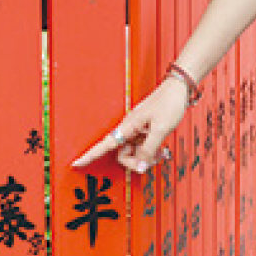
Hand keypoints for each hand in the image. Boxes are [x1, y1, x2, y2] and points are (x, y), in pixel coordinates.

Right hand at [71, 76, 189, 172]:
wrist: (179, 88)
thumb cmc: (169, 103)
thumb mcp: (160, 129)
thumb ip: (149, 150)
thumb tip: (140, 167)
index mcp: (128, 126)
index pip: (105, 144)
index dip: (90, 155)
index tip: (76, 163)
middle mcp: (130, 128)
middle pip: (123, 154)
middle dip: (136, 162)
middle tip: (152, 162)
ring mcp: (137, 129)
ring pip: (134, 152)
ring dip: (146, 157)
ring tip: (160, 154)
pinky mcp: (145, 130)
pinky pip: (142, 147)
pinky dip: (151, 151)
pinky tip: (161, 150)